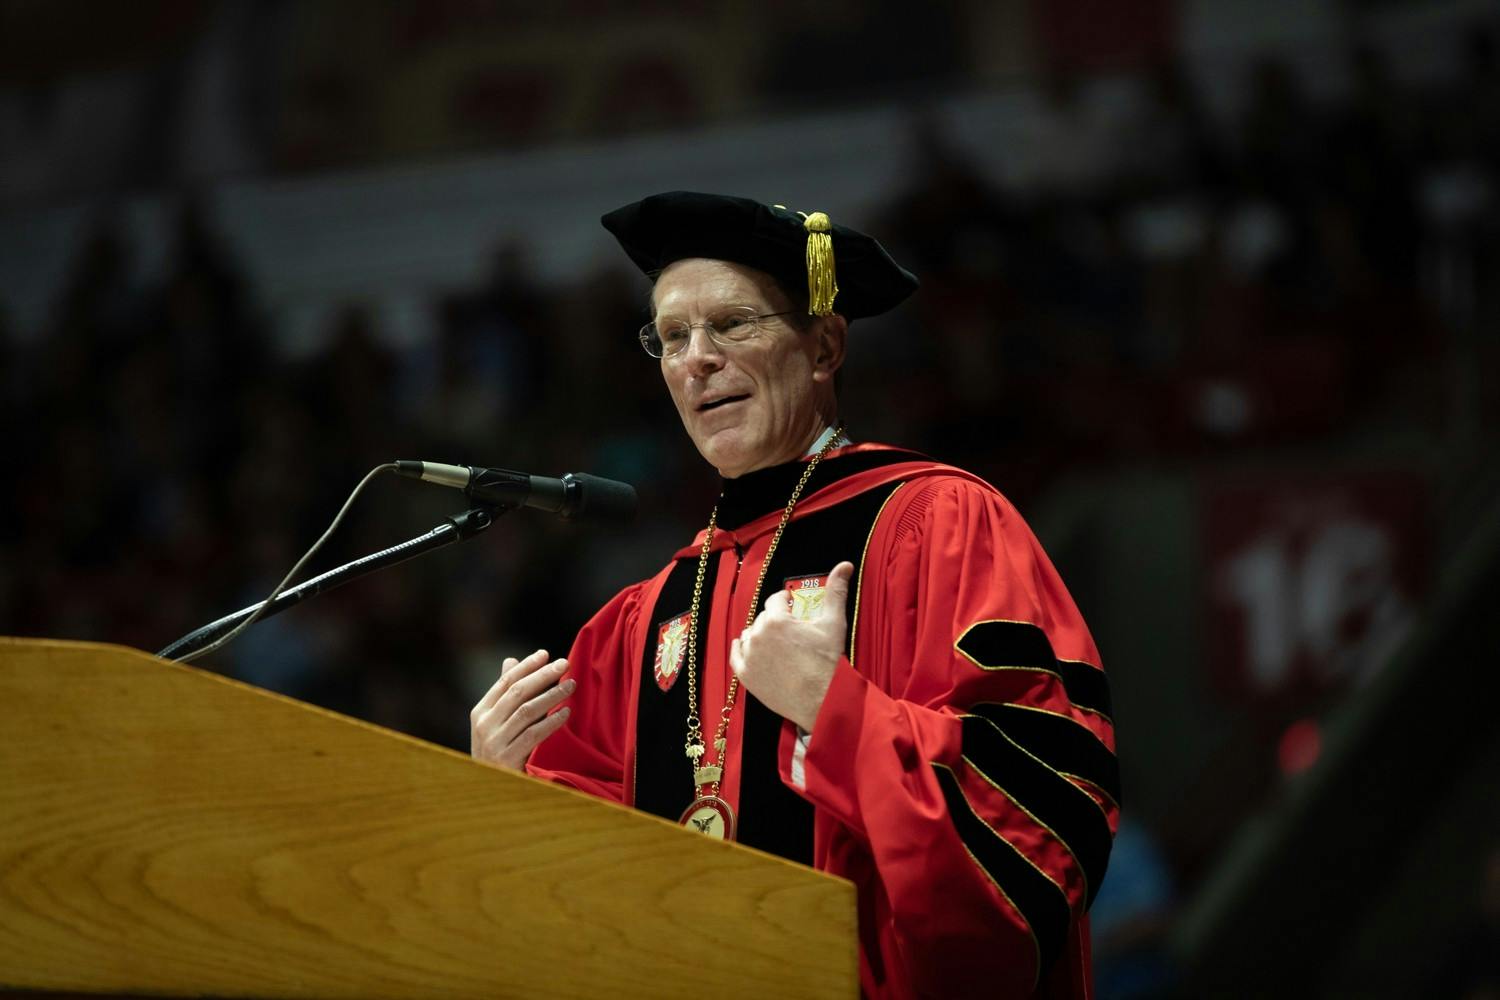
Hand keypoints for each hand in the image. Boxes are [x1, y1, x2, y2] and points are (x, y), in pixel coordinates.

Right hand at [470, 649, 573, 770]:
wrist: (491, 792)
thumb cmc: (498, 752)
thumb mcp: (495, 723)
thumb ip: (505, 694)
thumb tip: (511, 660)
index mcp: (480, 712)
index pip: (505, 682)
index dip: (526, 666)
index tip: (546, 654)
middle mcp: (485, 725)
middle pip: (518, 692)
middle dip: (543, 675)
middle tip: (565, 664)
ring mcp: (495, 742)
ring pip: (528, 711)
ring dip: (552, 695)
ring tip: (571, 685)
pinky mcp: (508, 759)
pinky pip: (534, 734)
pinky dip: (552, 722)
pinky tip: (566, 713)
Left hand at [729, 561, 853, 731]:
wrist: (821, 700)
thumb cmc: (827, 663)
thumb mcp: (834, 623)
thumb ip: (836, 591)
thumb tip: (845, 565)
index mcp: (776, 620)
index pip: (775, 600)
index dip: (786, 602)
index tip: (792, 606)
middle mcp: (758, 635)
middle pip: (763, 618)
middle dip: (776, 621)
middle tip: (790, 631)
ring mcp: (749, 656)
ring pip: (750, 635)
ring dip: (760, 635)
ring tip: (775, 643)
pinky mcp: (745, 675)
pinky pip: (736, 654)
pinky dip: (741, 649)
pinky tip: (747, 647)